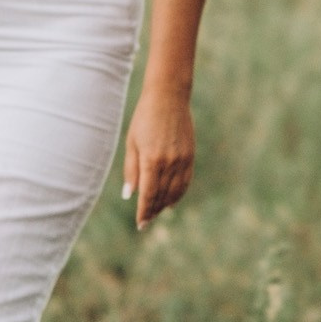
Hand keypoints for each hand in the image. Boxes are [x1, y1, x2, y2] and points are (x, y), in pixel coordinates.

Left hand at [123, 89, 194, 228]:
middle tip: (146, 221)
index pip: (148, 194)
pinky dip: (179, 193)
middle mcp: (169, 162)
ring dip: (166, 204)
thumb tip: (130, 195)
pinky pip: (186, 181)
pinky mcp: (190, 155)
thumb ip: (131, 170)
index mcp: (152, 160)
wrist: (168, 97)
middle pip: (162, 195)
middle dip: (153, 210)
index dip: (144, 211)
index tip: (140, 224)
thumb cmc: (144, 118)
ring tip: (157, 212)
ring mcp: (182, 159)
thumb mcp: (132, 143)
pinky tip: (172, 200)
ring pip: (176, 191)